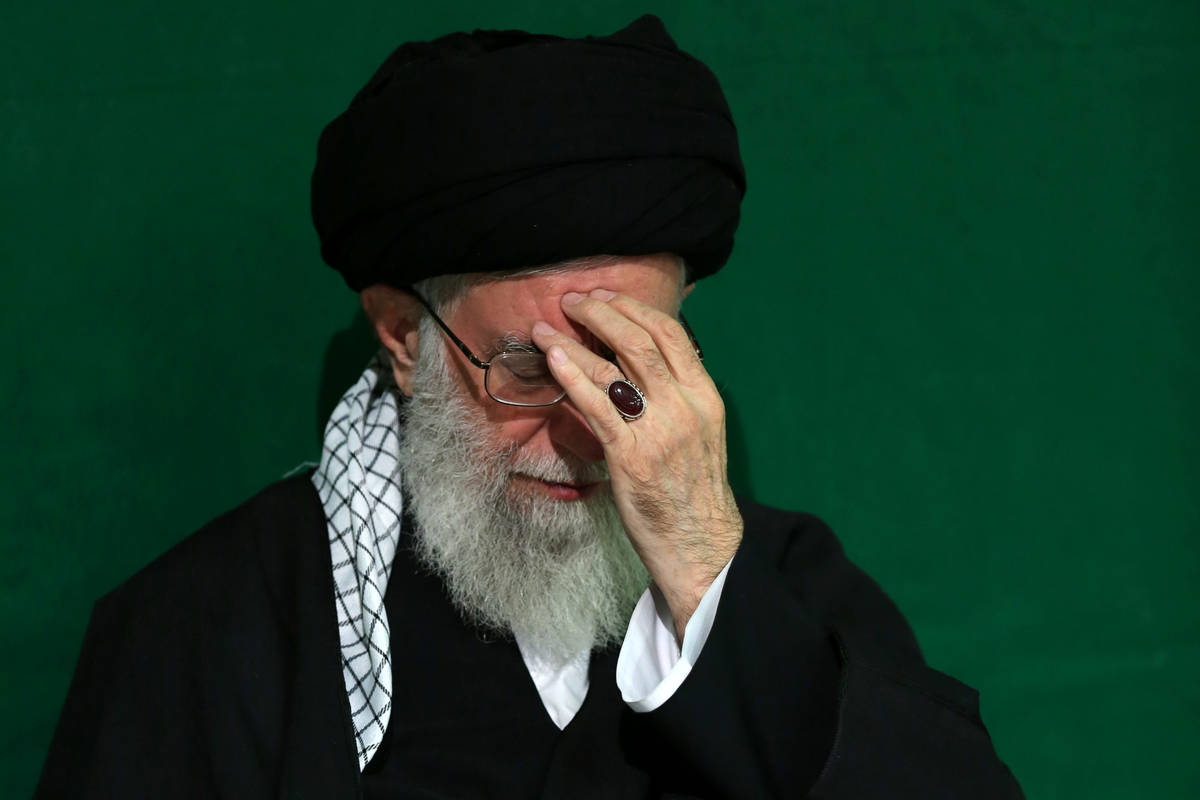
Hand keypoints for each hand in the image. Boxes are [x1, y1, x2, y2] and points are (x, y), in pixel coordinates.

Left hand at [531, 289, 742, 639]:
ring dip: (574, 340)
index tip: (605, 296)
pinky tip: (553, 360)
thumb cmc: (693, 489)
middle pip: (641, 340)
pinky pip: (596, 406)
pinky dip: (572, 376)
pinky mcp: (631, 456)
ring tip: (545, 327)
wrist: (701, 543)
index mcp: (705, 396)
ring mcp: (659, 430)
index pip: (672, 334)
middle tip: (572, 301)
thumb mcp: (699, 431)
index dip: (633, 307)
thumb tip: (640, 364)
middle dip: (601, 312)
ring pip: (615, 367)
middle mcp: (685, 406)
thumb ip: (676, 395)